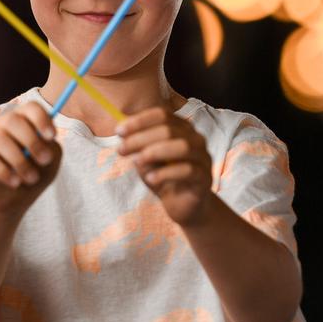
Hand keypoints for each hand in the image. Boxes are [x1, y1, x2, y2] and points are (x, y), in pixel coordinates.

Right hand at [0, 101, 60, 211]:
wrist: (15, 198)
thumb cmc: (36, 172)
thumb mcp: (50, 161)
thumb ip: (51, 148)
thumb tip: (43, 141)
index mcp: (23, 119)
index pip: (30, 108)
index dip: (41, 119)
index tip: (52, 136)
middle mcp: (2, 123)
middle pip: (13, 120)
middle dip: (32, 141)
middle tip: (45, 161)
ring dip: (20, 161)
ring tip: (32, 178)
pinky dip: (4, 172)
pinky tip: (15, 183)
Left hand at [117, 106, 212, 225]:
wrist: (184, 206)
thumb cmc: (164, 178)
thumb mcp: (146, 160)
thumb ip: (138, 146)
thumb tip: (123, 132)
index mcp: (181, 128)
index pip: (162, 115)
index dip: (139, 121)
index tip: (118, 131)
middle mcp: (196, 139)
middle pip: (169, 130)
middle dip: (141, 138)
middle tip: (121, 150)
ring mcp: (203, 158)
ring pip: (182, 147)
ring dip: (155, 152)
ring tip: (136, 162)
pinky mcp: (204, 178)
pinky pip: (188, 171)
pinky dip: (166, 173)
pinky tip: (150, 179)